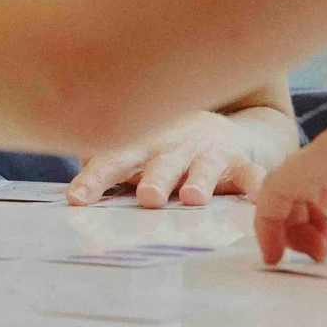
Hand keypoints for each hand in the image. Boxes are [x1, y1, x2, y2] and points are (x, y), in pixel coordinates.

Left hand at [67, 110, 269, 207]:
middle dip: (154, 179)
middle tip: (148, 198)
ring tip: (193, 199)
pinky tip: (259, 193)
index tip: (76, 199)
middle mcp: (173, 146)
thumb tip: (67, 193)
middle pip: (160, 163)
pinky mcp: (239, 161)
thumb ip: (105, 166)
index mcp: (142, 145)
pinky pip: (248, 173)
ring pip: (202, 167)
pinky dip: (255, 182)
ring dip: (199, 181)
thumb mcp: (135, 150)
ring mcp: (207, 152)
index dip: (95, 178)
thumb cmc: (165, 147)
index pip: (113, 159)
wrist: (223, 127)